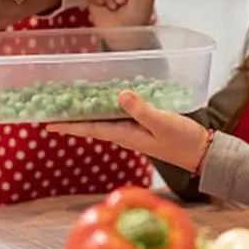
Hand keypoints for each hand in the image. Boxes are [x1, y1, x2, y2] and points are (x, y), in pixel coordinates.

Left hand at [48, 91, 210, 172]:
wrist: (202, 153)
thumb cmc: (183, 141)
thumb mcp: (163, 123)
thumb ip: (142, 110)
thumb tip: (120, 95)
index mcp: (124, 135)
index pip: (90, 129)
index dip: (68, 125)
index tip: (47, 124)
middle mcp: (124, 133)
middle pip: (91, 124)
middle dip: (70, 116)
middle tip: (50, 107)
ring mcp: (132, 130)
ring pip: (102, 119)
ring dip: (85, 111)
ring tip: (68, 100)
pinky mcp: (142, 125)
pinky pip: (117, 114)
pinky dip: (106, 106)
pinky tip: (103, 96)